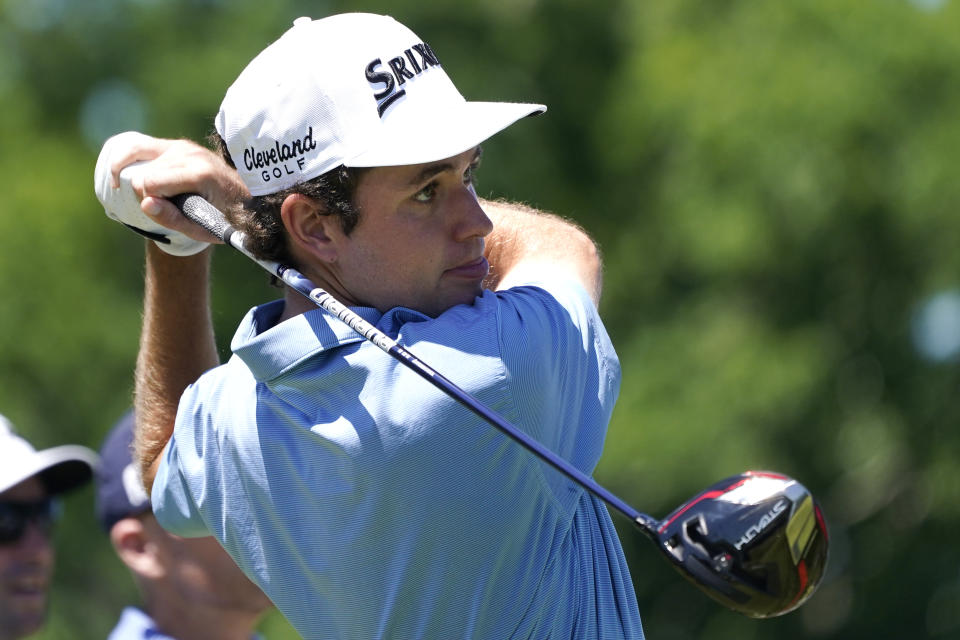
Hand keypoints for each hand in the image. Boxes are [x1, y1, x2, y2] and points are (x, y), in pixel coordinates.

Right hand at [94, 132, 248, 253]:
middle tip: (170, 207)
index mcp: (201, 174)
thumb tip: (145, 203)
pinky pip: (137, 146)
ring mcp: (183, 146)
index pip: (150, 183)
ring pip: (138, 162)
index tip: (169, 213)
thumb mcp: (203, 229)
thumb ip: (173, 219)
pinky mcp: (177, 144)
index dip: (152, 203)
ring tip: (152, 196)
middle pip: (143, 174)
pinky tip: (119, 175)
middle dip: (148, 194)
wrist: (245, 200)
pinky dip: (125, 160)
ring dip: (142, 181)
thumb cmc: (225, 219)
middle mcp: (191, 154)